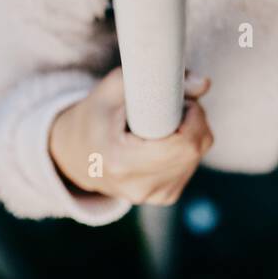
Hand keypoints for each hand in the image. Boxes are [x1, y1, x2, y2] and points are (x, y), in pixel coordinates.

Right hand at [48, 68, 212, 204]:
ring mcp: (153, 196)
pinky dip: (186, 149)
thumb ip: (156, 81)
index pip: (184, 144)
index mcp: (122, 162)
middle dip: (195, 121)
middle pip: (195, 150)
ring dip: (192, 134)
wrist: (74, 154)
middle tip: (173, 104)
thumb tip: (203, 83)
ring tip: (162, 122)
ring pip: (196, 158)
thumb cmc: (94, 115)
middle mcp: (139, 187)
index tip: (180, 100)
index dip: (193, 117)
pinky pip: (190, 166)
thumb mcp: (114, 89)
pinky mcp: (164, 197)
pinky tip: (163, 140)